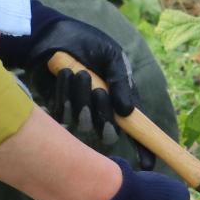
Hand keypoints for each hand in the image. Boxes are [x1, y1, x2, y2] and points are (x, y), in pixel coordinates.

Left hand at [0, 1, 139, 148]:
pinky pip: (63, 115)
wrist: (51, 35)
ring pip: (83, 124)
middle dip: (103, 113)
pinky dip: (64, 93)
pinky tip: (63, 75)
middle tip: (98, 89)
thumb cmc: (86, 43)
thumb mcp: (111, 56)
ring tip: (77, 73)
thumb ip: (120, 81)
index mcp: (120, 99)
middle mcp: (102, 111)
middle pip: (108, 133)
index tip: (147, 164)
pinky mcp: (58, 110)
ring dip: (81, 97)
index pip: (136, 131)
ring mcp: (79, 113)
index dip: (144, 149)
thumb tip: (127, 113)